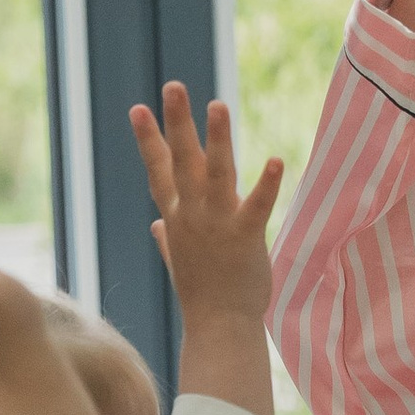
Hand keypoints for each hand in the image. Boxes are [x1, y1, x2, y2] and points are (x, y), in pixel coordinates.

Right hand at [129, 85, 282, 326]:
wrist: (219, 328)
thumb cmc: (202, 295)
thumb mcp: (179, 261)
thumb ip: (167, 238)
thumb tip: (156, 226)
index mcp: (176, 218)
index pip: (158, 171)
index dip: (149, 140)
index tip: (138, 109)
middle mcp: (191, 215)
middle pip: (181, 161)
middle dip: (176, 123)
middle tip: (174, 87)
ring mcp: (217, 225)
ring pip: (216, 174)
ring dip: (217, 139)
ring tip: (217, 105)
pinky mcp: (245, 238)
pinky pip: (257, 206)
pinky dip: (266, 184)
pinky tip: (276, 161)